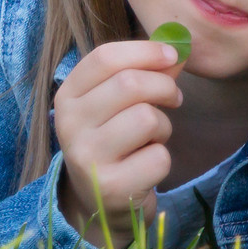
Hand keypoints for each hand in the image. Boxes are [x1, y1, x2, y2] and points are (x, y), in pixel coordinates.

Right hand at [51, 40, 183, 247]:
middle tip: (173, 99)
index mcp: (67, 97)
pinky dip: (163, 159)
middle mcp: (69, 126)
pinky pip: (158, 157)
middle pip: (130, 84)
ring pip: (147, 119)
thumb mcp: (120, 104)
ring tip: (153, 138)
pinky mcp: (111, 188)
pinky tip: (147, 166)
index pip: (105, 58)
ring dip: (163, 127)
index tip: (171, 56)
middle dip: (164, 87)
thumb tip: (179, 44)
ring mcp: (87, 159)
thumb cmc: (115, 142)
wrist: (100, 204)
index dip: (145, 51)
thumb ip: (145, 71)